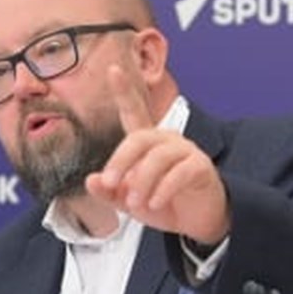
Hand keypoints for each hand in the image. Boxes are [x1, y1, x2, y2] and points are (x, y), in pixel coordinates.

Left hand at [84, 64, 230, 244]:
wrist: (195, 224)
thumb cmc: (162, 204)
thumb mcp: (128, 201)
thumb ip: (109, 192)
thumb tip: (92, 180)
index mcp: (146, 142)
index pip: (134, 111)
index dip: (124, 90)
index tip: (114, 69)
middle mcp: (166, 140)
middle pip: (139, 138)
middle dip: (120, 160)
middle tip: (110, 183)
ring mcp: (185, 151)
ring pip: (158, 157)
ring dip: (142, 181)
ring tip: (135, 203)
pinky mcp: (200, 167)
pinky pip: (180, 172)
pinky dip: (163, 189)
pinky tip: (154, 203)